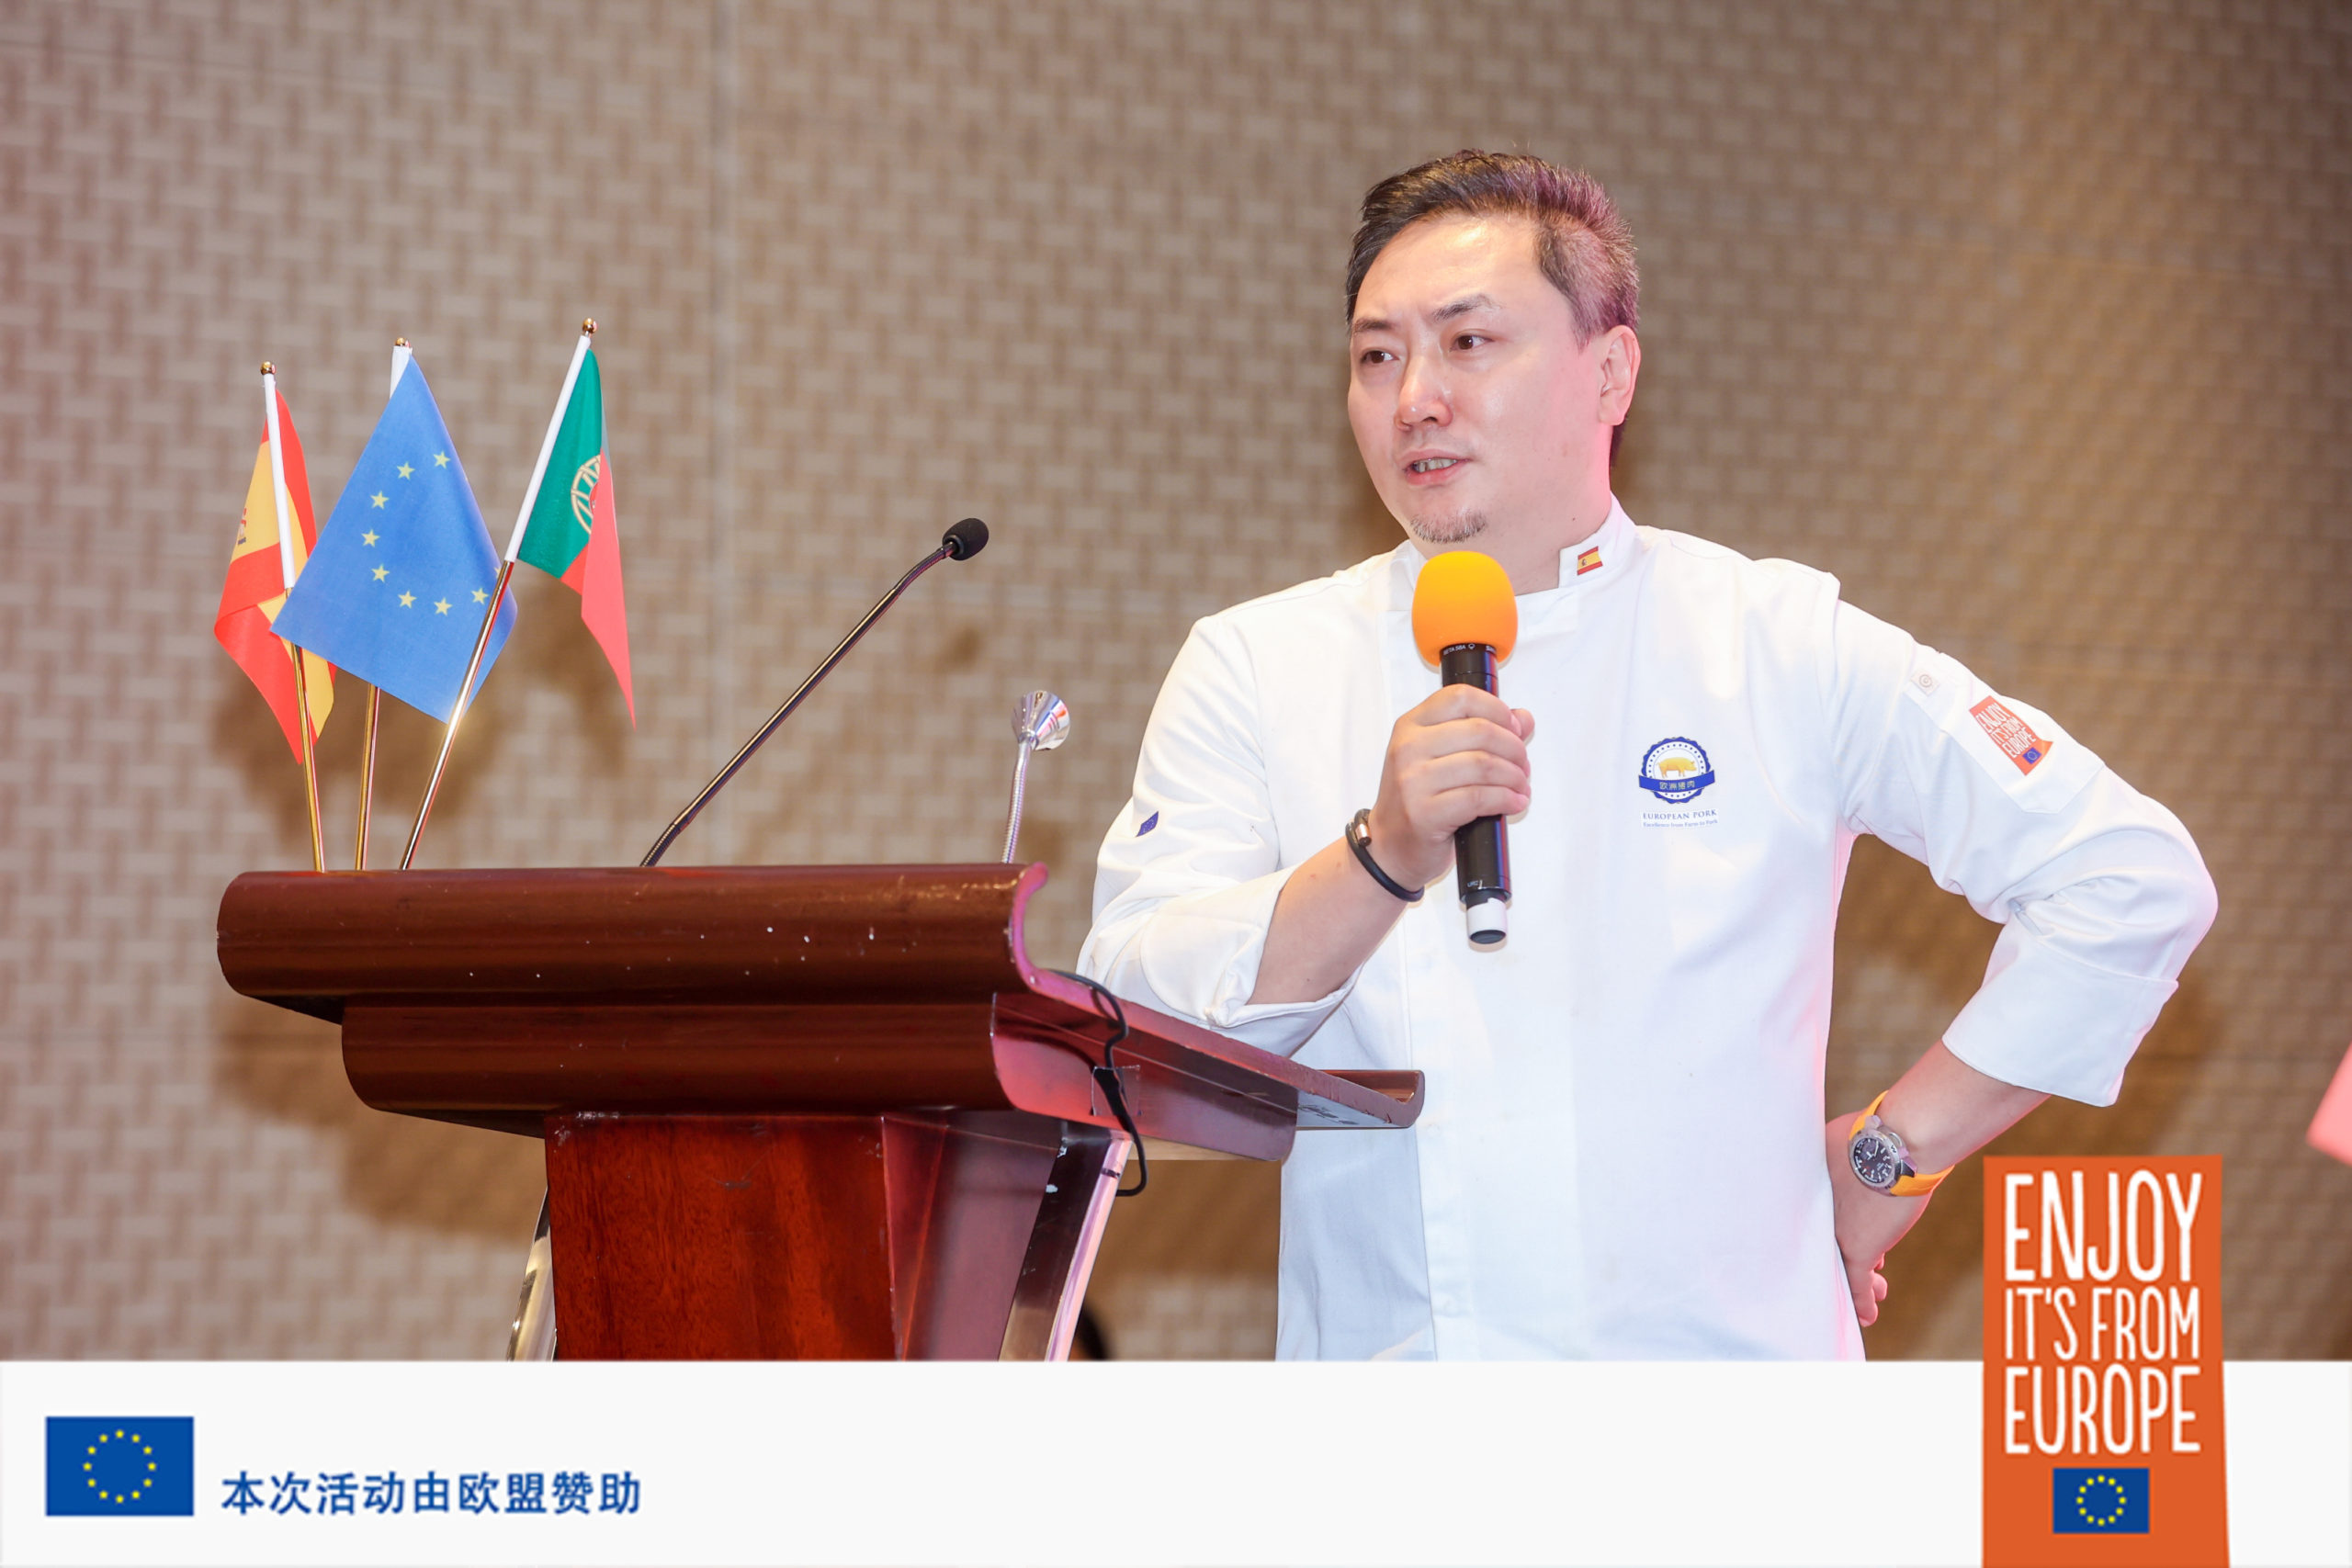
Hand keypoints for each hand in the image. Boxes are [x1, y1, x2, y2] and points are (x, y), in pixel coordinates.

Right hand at [1365, 686, 1534, 889]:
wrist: (1389, 845)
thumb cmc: (1418, 800)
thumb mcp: (1442, 757)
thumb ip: (1482, 731)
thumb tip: (1524, 717)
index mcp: (1411, 726)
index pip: (1460, 697)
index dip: (1497, 709)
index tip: (1514, 728)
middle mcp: (1408, 748)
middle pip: (1479, 731)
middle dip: (1514, 748)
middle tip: (1523, 764)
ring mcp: (1413, 781)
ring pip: (1483, 765)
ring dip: (1514, 777)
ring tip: (1520, 786)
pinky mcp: (1424, 813)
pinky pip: (1479, 798)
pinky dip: (1505, 799)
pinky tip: (1514, 802)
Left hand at [1824, 1113, 1929, 1327]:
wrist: (1897, 1142)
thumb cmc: (1877, 1129)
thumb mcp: (1840, 1136)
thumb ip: (1836, 1151)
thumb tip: (1853, 1146)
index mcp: (1806, 1185)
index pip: (1807, 1215)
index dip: (1820, 1227)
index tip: (1834, 1232)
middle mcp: (1815, 1212)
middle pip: (1817, 1243)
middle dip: (1835, 1255)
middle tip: (1851, 1264)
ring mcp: (1835, 1231)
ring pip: (1839, 1265)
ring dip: (1857, 1280)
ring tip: (1875, 1290)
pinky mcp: (1860, 1248)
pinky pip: (1858, 1281)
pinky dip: (1862, 1300)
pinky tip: (1867, 1315)